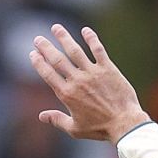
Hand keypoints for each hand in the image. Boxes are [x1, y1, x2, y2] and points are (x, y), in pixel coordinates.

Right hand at [29, 25, 149, 143]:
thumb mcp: (75, 129)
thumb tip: (41, 116)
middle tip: (38, 38)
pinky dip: (91, 39)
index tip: (33, 54)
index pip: (48, 74)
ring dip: (64, 38)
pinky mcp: (108, 69)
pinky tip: (86, 30)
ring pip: (75, 51)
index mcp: (67, 94)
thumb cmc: (100, 129)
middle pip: (58, 60)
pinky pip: (98, 50)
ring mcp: (92, 73)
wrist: (124, 123)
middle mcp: (77, 81)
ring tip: (56, 28)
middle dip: (46, 47)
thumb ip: (57, 120)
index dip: (39, 63)